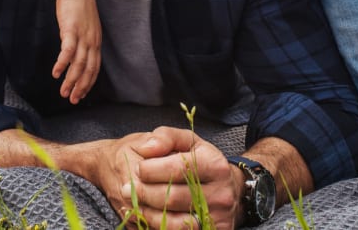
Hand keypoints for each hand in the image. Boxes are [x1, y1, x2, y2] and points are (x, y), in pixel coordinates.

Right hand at [51, 0, 101, 103]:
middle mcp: (92, 41)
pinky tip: (56, 73)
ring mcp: (83, 36)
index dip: (88, 83)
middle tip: (73, 100)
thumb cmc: (77, 6)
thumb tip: (72, 54)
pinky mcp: (71, 29)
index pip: (95, 67)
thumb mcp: (83, 26)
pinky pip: (67, 51)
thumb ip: (80, 41)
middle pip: (88, 70)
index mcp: (96, 41)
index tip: (81, 94)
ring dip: (71, 80)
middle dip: (81, 87)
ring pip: (79, 64)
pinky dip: (62, 64)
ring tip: (63, 92)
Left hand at [119, 126, 240, 228]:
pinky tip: (149, 218)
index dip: (152, 169)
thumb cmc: (201, 161)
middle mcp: (221, 192)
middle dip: (145, 193)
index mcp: (215, 164)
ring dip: (148, 213)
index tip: (139, 168)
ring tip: (134, 203)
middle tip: (126, 189)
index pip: (178, 168)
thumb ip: (165, 136)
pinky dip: (161, 226)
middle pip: (173, 197)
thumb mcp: (187, 141)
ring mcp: (219, 217)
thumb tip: (146, 148)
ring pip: (175, 221)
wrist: (230, 189)